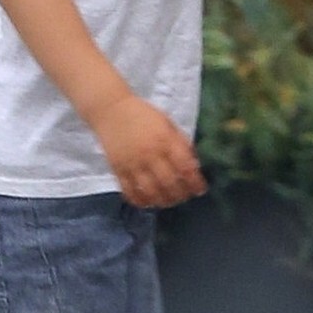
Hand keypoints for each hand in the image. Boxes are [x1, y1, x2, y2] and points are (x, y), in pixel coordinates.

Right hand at [93, 92, 205, 208]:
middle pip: (169, 184)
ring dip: (163, 201)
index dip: (195, 183)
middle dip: (181, 195)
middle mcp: (150, 154)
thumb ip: (181, 143)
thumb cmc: (143, 115)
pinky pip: (130, 192)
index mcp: (165, 140)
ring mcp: (133, 164)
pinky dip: (141, 201)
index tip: (200, 189)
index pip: (185, 167)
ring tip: (168, 201)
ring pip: (151, 192)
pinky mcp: (118, 170)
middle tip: (185, 196)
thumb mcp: (168, 124)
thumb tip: (193, 164)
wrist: (111, 110)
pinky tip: (148, 201)